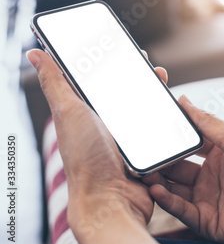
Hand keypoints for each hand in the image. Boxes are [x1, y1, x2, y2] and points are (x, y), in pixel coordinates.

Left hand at [27, 49, 165, 243]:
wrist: (112, 199)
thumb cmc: (87, 159)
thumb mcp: (69, 113)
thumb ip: (55, 82)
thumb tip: (33, 54)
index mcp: (86, 112)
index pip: (96, 79)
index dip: (107, 61)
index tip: (117, 45)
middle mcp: (106, 123)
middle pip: (124, 91)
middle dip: (136, 74)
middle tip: (144, 63)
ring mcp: (128, 136)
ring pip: (145, 105)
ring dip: (154, 91)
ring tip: (161, 79)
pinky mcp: (146, 148)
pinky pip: (159, 125)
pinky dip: (165, 114)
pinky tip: (171, 105)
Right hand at [143, 95, 223, 243]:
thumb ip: (207, 122)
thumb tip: (184, 100)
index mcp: (218, 153)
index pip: (186, 145)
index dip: (169, 139)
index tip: (148, 130)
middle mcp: (210, 175)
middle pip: (175, 167)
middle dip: (158, 160)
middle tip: (139, 154)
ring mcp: (208, 198)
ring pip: (173, 189)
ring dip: (157, 181)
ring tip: (143, 172)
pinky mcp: (208, 220)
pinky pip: (182, 210)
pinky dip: (167, 201)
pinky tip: (157, 189)